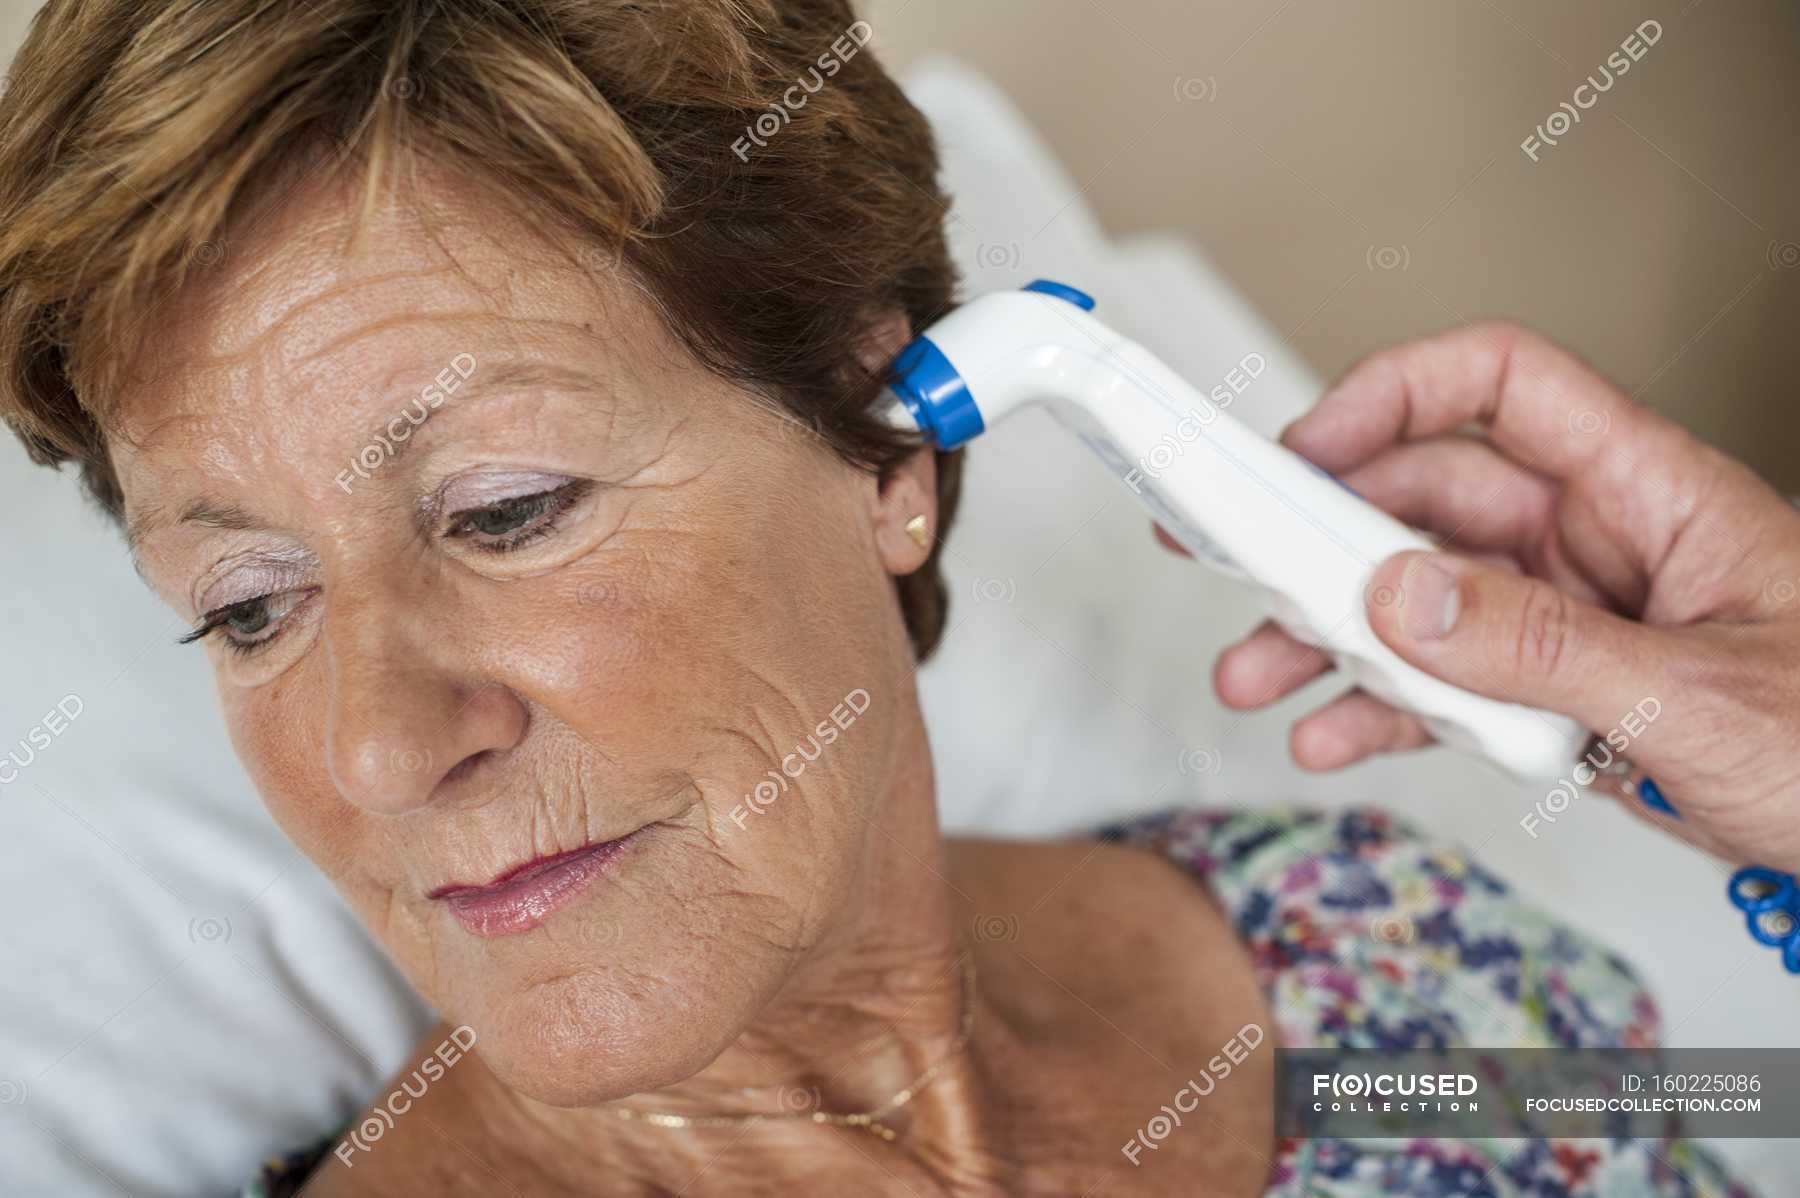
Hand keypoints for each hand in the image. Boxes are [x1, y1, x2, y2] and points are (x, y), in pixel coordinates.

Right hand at [1195, 321, 1799, 873]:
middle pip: (1427, 500)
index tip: (1304, 447)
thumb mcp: (1696, 697)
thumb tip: (1400, 598)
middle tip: (1235, 566)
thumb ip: (1540, 647)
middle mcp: (1593, 543)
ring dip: (1328, 637)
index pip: (1501, 387)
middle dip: (1321, 537)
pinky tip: (1329, 736)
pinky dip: (1379, 711)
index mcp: (1646, 492)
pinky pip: (1445, 687)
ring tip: (1254, 676)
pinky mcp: (1554, 697)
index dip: (1394, 394)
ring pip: (1419, 601)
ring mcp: (1567, 621)